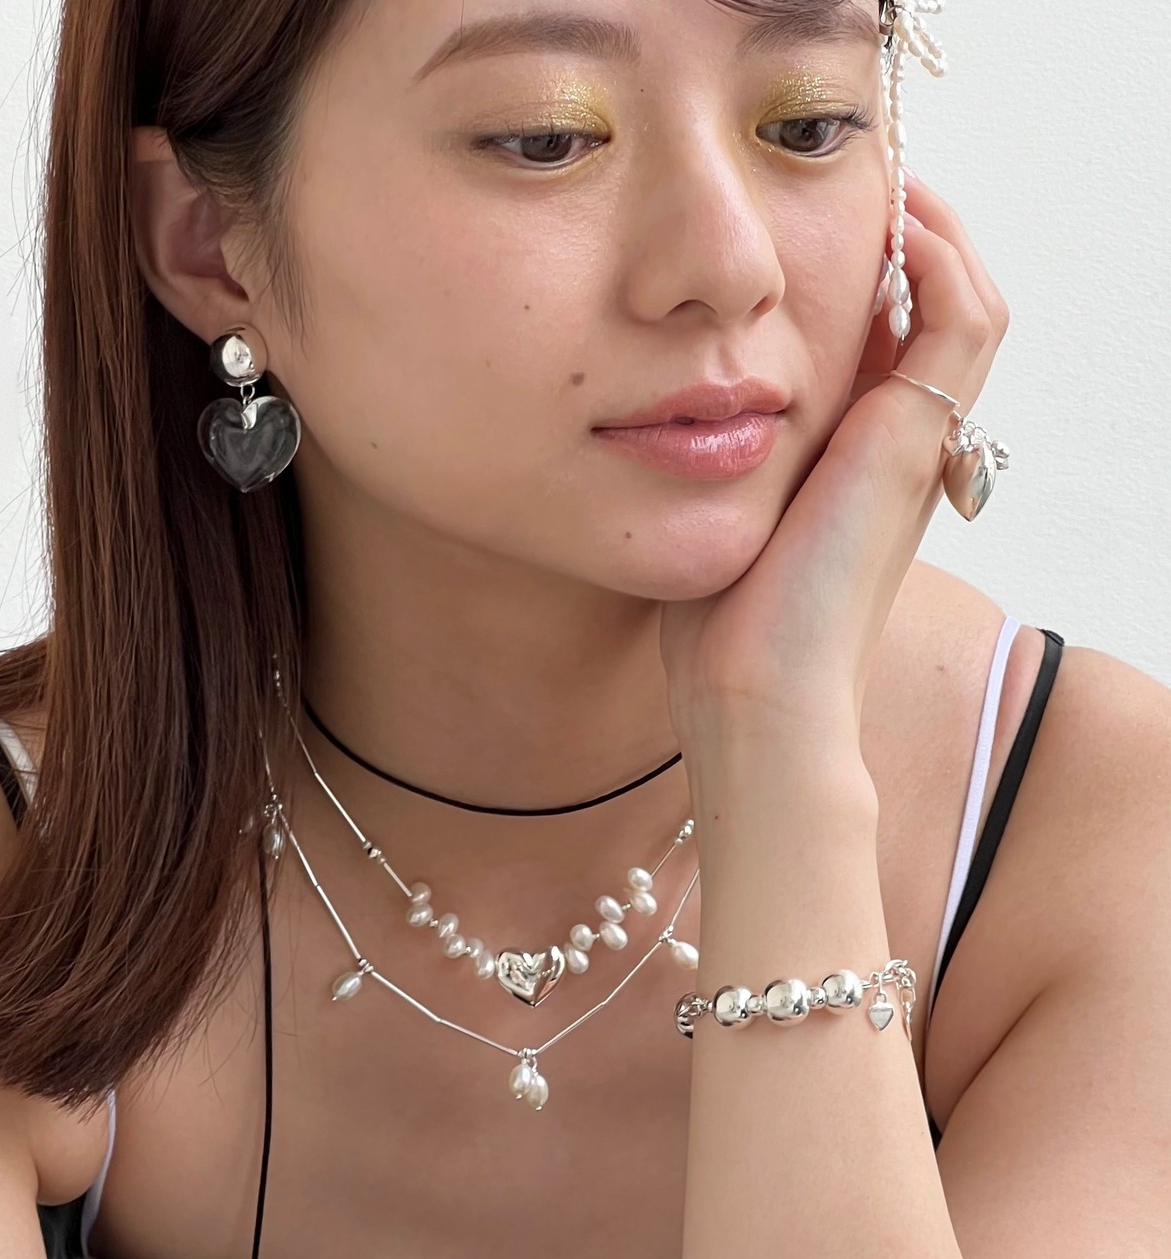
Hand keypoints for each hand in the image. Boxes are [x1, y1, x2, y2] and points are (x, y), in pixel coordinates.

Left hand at [659, 173, 1011, 743]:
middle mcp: (901, 450)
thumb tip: (664, 425)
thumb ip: (715, 470)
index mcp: (859, 468)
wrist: (755, 693)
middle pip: (935, 316)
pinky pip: (965, 319)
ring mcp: (918, 445)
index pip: (890, 347)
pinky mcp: (915, 440)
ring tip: (885, 192)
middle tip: (858, 197)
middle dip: (903, 247)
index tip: (814, 242)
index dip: (868, 283)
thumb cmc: (722, 630)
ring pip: (968, 305)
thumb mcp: (715, 526)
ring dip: (933, 238)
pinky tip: (889, 226)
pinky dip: (942, 259)